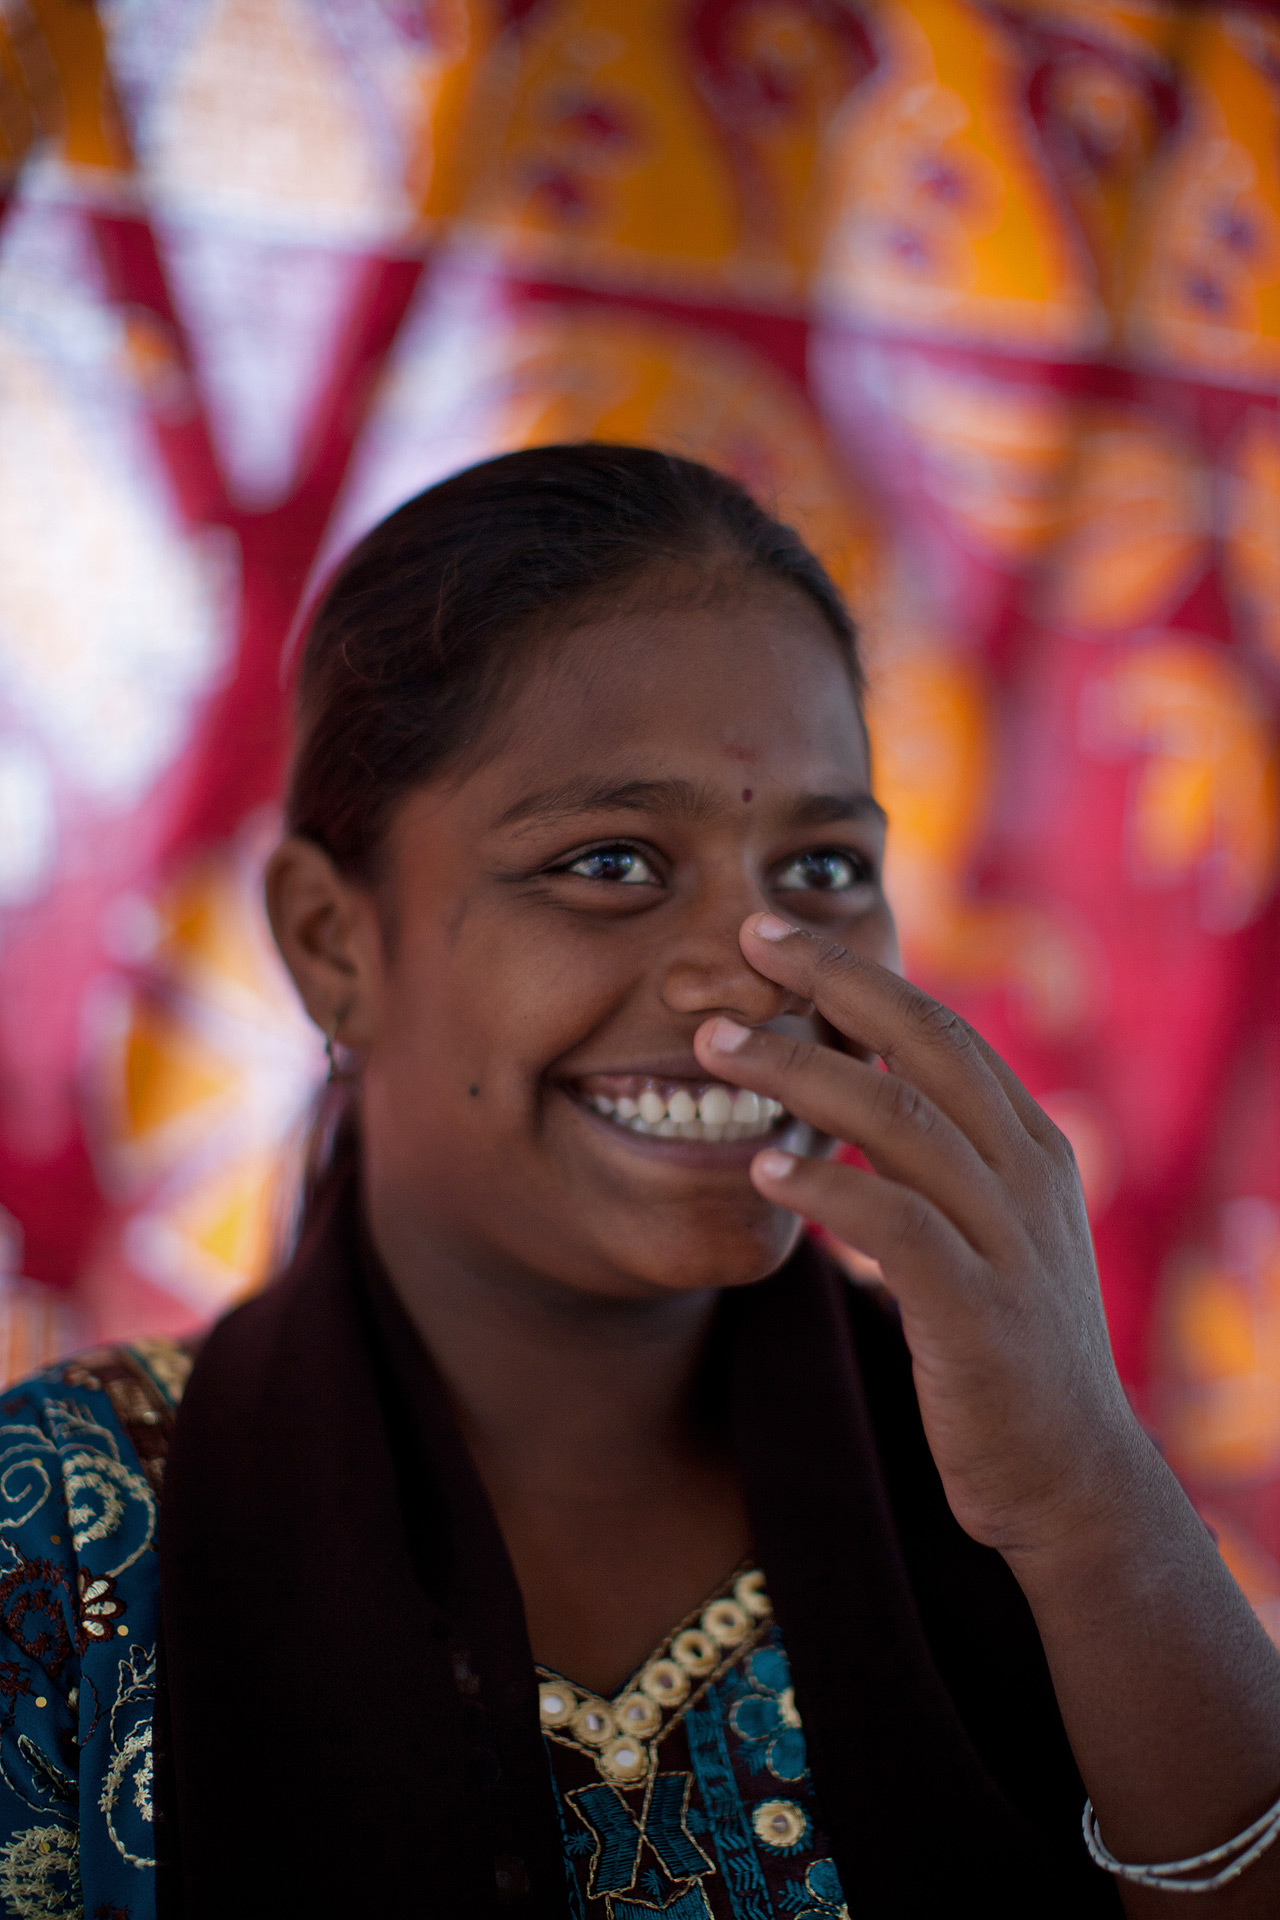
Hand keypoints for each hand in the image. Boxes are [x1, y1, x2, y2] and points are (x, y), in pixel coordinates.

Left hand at [693, 912, 1144, 1564]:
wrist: (1071, 1479)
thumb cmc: (1003, 1348)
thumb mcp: (985, 1231)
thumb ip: (932, 1162)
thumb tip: (847, 1097)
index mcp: (1027, 1145)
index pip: (940, 1029)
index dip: (858, 974)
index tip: (776, 936)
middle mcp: (1027, 1175)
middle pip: (924, 1046)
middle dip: (832, 982)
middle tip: (744, 937)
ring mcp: (1009, 1240)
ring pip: (900, 1120)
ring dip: (800, 1073)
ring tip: (715, 1046)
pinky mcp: (979, 1312)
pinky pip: (897, 1225)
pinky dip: (828, 1186)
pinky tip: (763, 1167)